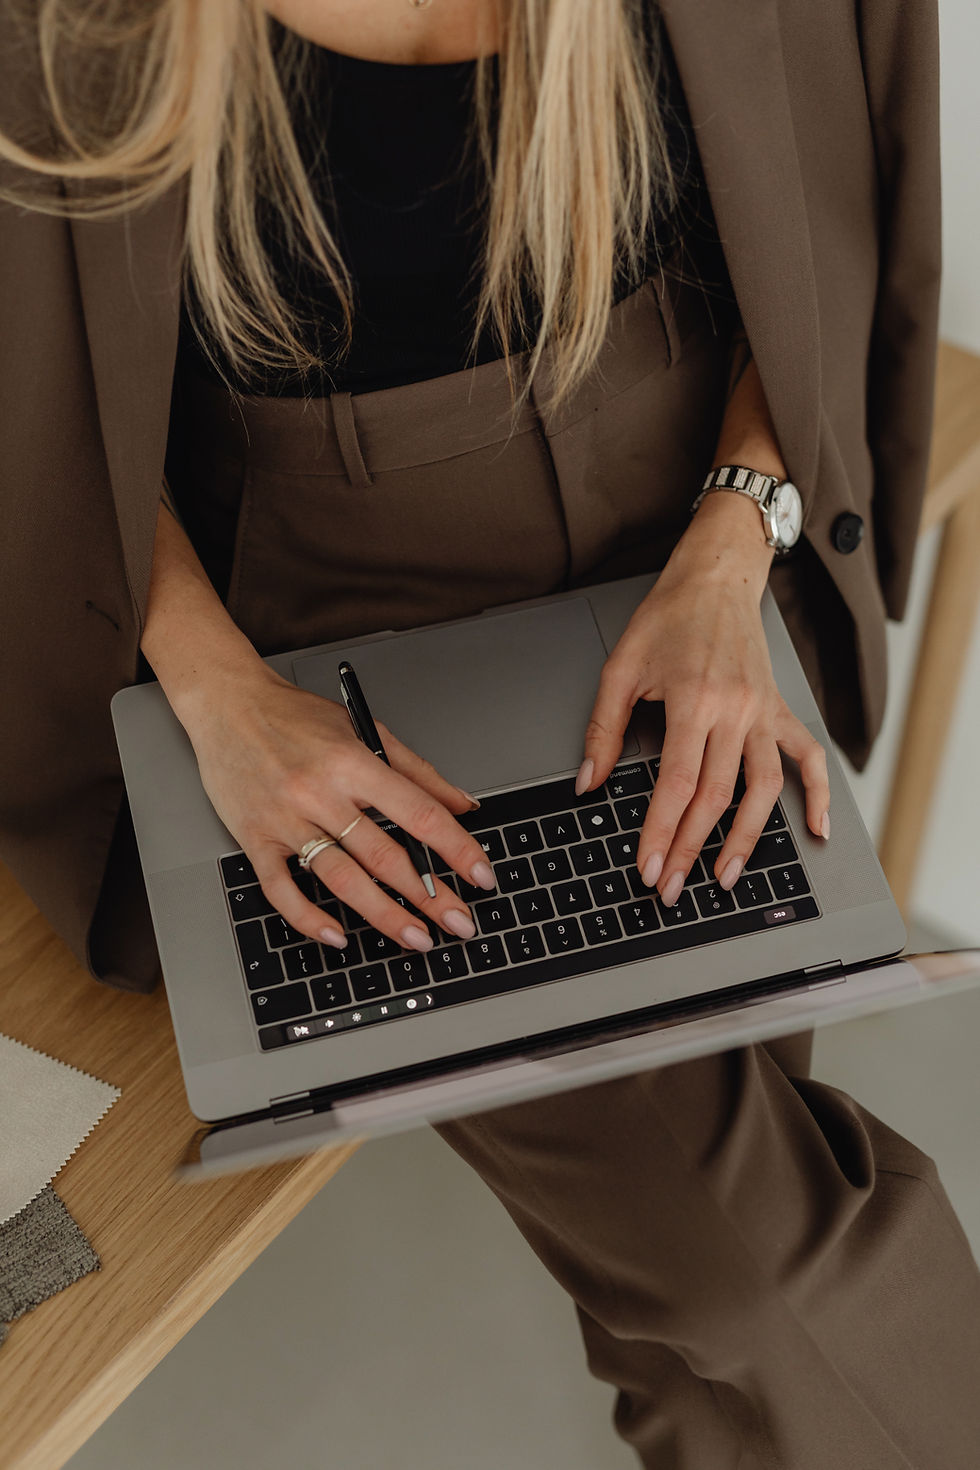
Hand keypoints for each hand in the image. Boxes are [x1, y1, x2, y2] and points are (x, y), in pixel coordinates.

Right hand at [182, 665, 495, 951]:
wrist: (227, 705)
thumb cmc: (293, 716)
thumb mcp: (364, 729)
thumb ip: (416, 771)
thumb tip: (462, 804)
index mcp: (352, 762)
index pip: (418, 813)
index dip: (455, 848)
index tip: (480, 874)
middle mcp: (320, 792)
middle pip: (384, 856)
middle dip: (430, 896)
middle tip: (459, 922)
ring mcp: (285, 819)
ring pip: (341, 879)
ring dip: (383, 916)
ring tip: (416, 937)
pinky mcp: (254, 838)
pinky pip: (281, 888)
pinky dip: (309, 918)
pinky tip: (338, 936)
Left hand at [577, 505, 830, 906]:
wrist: (716, 577)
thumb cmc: (667, 617)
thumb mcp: (620, 667)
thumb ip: (603, 730)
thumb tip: (587, 784)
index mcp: (694, 699)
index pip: (678, 783)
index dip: (661, 832)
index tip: (649, 867)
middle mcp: (736, 709)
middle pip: (718, 796)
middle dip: (691, 848)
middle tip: (671, 888)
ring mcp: (764, 711)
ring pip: (765, 788)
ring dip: (748, 839)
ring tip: (726, 877)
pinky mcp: (780, 708)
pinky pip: (808, 757)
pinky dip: (819, 795)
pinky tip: (816, 830)